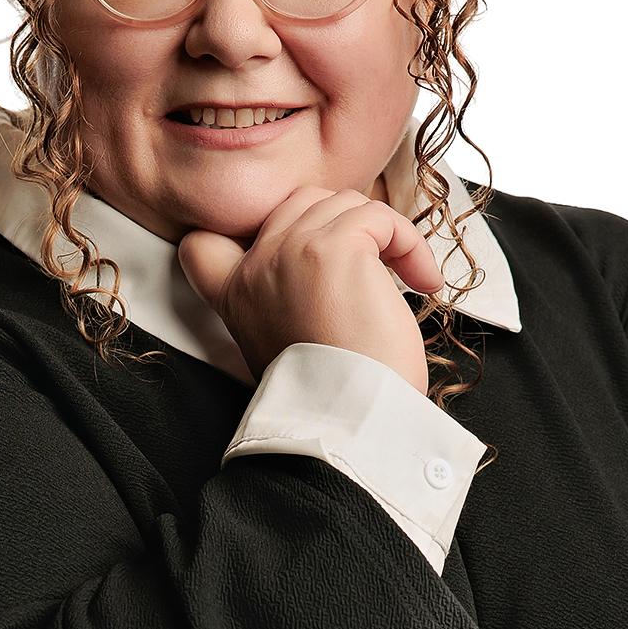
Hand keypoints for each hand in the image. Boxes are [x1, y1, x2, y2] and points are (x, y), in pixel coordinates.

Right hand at [177, 186, 444, 396]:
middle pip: (300, 205)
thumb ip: (286, 300)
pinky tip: (423, 281)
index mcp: (236, 298)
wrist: (351, 424)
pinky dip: (410, 244)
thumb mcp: (286, 348)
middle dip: (343, 227)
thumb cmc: (336, 398)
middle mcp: (256, 268)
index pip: (204, 243)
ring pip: (344, 204)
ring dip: (384, 235)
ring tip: (407, 280)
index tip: (303, 255)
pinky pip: (380, 218)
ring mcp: (291, 252)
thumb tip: (334, 271)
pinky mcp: (335, 249)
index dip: (251, 231)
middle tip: (374, 267)